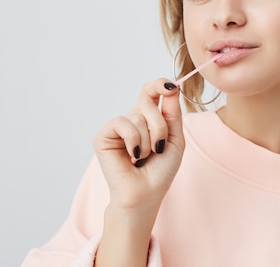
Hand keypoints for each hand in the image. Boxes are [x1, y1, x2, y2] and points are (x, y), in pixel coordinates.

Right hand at [93, 80, 183, 211]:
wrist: (146, 194)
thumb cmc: (160, 170)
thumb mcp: (175, 138)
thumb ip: (172, 112)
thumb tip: (171, 85)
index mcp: (149, 119)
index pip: (151, 92)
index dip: (159, 85)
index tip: (169, 86)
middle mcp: (133, 119)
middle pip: (148, 101)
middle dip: (160, 126)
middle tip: (159, 148)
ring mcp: (118, 127)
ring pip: (138, 115)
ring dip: (148, 140)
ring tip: (143, 157)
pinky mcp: (104, 135)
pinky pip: (123, 123)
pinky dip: (134, 140)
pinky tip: (132, 156)